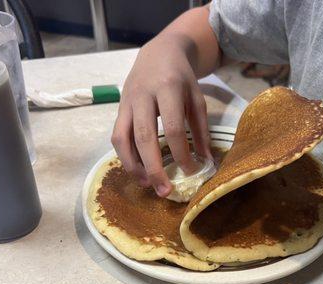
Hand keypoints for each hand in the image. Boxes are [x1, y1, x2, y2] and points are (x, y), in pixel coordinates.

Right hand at [111, 35, 211, 196]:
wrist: (158, 52)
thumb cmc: (181, 78)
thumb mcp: (197, 97)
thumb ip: (201, 128)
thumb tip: (206, 161)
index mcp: (167, 89)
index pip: (173, 128)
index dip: (182, 153)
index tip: (191, 171)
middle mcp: (142, 96)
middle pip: (144, 137)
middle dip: (154, 168)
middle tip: (164, 191)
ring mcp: (126, 102)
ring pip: (122, 139)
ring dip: (133, 166)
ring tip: (147, 185)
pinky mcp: (118, 109)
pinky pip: (116, 137)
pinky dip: (125, 157)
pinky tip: (138, 171)